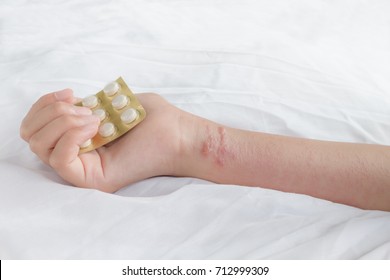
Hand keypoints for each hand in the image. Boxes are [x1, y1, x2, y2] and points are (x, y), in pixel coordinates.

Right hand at [20, 89, 187, 191]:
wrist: (178, 135)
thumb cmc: (152, 119)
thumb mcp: (112, 104)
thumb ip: (86, 106)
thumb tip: (67, 105)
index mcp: (79, 140)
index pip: (36, 127)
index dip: (45, 105)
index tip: (70, 93)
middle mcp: (77, 157)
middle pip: (32, 136)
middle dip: (51, 113)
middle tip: (83, 109)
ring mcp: (84, 170)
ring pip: (40, 146)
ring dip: (62, 122)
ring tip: (94, 118)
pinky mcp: (92, 179)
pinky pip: (59, 159)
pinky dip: (70, 135)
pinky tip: (95, 126)